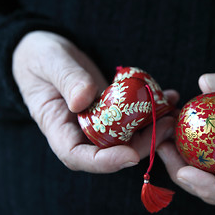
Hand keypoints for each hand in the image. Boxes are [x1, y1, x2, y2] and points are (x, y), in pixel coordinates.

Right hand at [12, 31, 177, 172]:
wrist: (47, 53)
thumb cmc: (40, 57)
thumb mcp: (50, 62)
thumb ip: (66, 79)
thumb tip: (84, 100)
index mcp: (58, 127)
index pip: (78, 156)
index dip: (105, 162)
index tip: (129, 156)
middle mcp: (81, 130)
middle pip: (112, 149)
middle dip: (142, 143)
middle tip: (166, 125)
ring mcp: (99, 121)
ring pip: (128, 134)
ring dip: (154, 127)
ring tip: (173, 111)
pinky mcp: (112, 109)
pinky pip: (133, 114)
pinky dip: (153, 107)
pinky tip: (169, 95)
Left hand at [157, 69, 214, 203]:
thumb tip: (204, 82)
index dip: (209, 186)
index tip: (184, 170)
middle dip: (185, 174)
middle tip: (163, 146)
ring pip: (210, 179)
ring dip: (183, 164)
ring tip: (165, 139)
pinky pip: (213, 165)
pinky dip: (194, 153)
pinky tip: (181, 133)